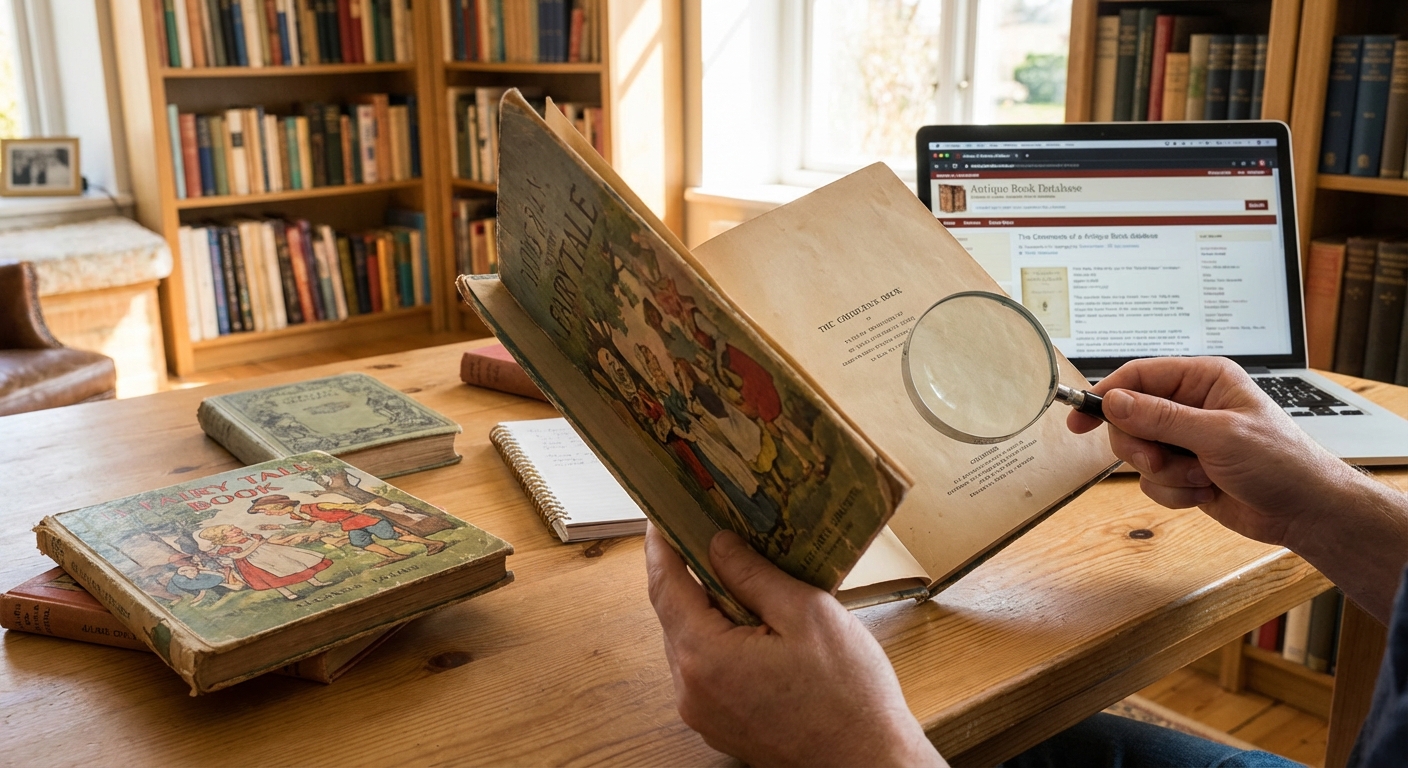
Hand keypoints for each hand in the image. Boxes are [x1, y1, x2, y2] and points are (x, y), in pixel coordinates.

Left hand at [645, 524, 944, 767]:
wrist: (869, 763)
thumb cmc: (848, 695)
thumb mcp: (807, 614)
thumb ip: (755, 576)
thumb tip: (718, 545)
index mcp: (705, 656)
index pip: (665, 586)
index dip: (660, 546)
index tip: (661, 515)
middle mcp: (691, 689)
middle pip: (674, 615)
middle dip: (687, 573)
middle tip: (704, 533)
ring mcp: (703, 713)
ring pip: (690, 644)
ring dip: (706, 608)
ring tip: (735, 574)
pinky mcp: (721, 726)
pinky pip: (706, 670)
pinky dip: (718, 640)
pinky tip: (750, 623)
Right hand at [1066, 357, 1356, 547]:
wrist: (1306, 511)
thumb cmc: (1280, 462)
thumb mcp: (1217, 436)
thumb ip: (1160, 418)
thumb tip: (1114, 401)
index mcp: (1203, 380)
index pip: (1139, 377)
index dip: (1106, 395)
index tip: (1080, 418)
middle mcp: (1191, 405)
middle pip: (1130, 419)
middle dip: (1142, 447)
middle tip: (1160, 461)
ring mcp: (1186, 440)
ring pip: (1139, 454)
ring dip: (1165, 474)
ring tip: (1200, 479)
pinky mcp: (1184, 471)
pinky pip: (1153, 481)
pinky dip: (1174, 493)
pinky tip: (1206, 492)